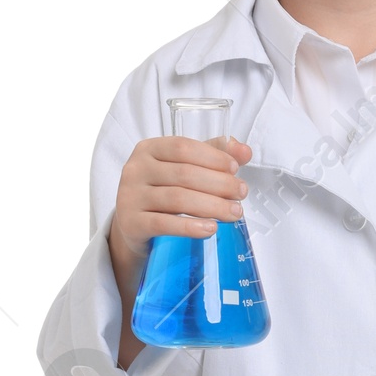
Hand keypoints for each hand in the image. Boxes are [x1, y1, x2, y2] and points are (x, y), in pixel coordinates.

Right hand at [108, 134, 252, 272]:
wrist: (132, 226)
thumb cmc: (161, 192)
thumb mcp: (181, 168)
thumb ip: (212, 155)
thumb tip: (244, 151)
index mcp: (148, 149)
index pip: (182, 147)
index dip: (212, 157)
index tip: (235, 169)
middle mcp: (136, 169)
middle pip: (184, 174)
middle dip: (219, 184)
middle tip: (241, 194)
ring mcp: (131, 196)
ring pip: (177, 199)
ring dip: (212, 206)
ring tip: (234, 213)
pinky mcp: (132, 223)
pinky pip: (164, 224)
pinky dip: (190, 226)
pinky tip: (211, 228)